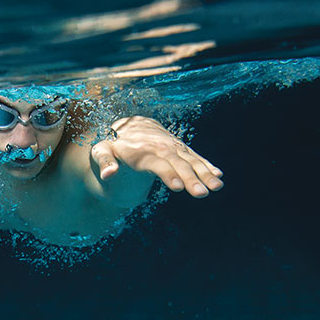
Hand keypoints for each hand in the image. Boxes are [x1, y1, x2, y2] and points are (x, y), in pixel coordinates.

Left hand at [90, 116, 222, 197]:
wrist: (128, 126)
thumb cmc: (112, 144)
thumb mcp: (101, 151)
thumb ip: (103, 161)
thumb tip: (108, 173)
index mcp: (141, 150)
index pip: (157, 163)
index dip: (167, 174)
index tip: (178, 187)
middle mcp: (160, 146)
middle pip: (178, 163)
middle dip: (191, 178)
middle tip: (201, 193)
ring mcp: (172, 147)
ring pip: (191, 160)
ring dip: (205, 173)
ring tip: (217, 186)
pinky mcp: (180, 149)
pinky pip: (195, 157)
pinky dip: (206, 165)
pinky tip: (218, 175)